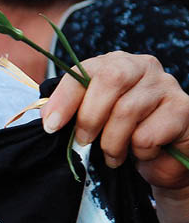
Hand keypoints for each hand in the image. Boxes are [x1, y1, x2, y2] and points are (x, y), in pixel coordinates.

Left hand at [41, 51, 188, 191]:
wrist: (164, 160)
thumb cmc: (123, 135)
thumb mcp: (93, 120)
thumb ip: (72, 112)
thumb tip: (48, 118)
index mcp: (113, 63)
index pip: (84, 71)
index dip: (64, 98)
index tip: (50, 126)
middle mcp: (141, 66)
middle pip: (110, 81)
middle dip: (89, 117)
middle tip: (83, 142)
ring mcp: (166, 84)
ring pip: (127, 111)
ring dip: (112, 142)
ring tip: (112, 156)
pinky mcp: (184, 108)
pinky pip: (149, 134)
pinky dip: (139, 151)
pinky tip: (142, 153)